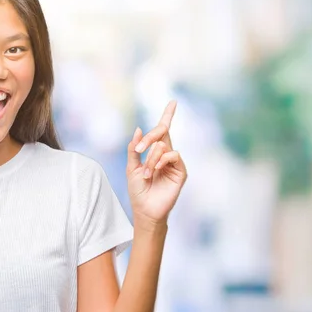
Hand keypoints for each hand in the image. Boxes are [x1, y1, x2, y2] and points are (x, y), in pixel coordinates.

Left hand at [126, 100, 187, 225]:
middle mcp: (167, 155)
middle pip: (163, 132)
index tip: (173, 102)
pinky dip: (161, 160)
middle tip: (140, 149)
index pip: (163, 130)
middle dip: (150, 137)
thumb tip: (139, 128)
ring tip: (146, 173)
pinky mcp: (181, 171)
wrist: (145, 210)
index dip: (168, 115)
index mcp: (155, 152)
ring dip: (151, 158)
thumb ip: (134, 148)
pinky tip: (155, 170)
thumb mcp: (131, 167)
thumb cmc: (138, 191)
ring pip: (164, 146)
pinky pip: (173, 155)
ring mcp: (174, 163)